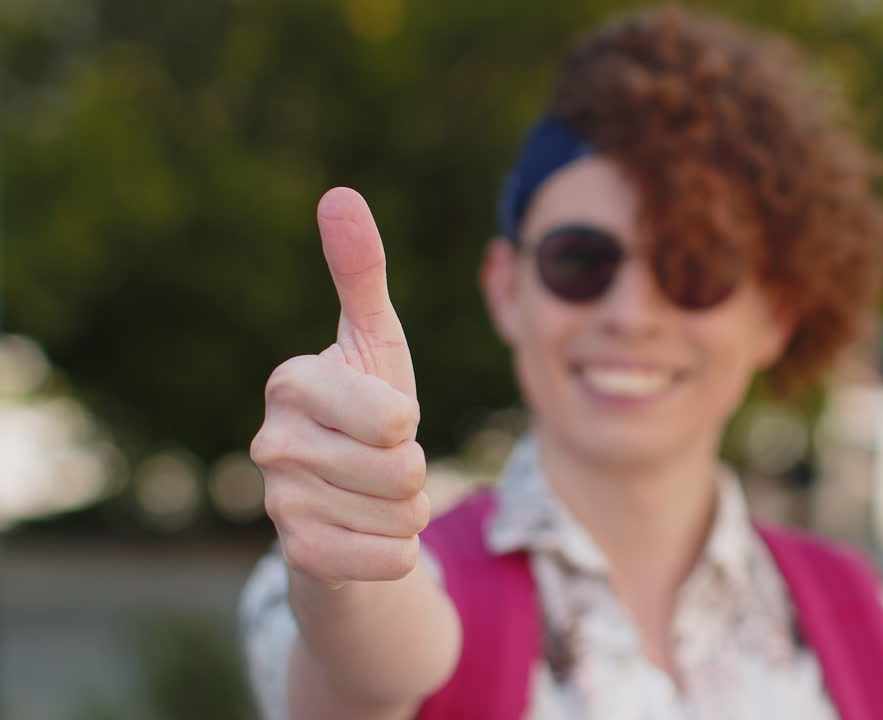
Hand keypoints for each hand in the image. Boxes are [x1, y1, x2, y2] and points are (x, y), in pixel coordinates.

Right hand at [251, 187, 428, 587]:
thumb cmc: (367, 411)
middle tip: (382, 461)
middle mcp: (271, 442)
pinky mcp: (298, 556)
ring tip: (374, 494)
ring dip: (407, 509)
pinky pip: (389, 557)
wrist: (345, 504)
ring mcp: (277, 503)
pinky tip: (367, 535)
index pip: (393, 414)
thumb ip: (360, 272)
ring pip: (402, 513)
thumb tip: (339, 194)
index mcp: (291, 382)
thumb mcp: (374, 340)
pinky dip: (397, 549)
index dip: (406, 421)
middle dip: (413, 469)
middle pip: (403, 468)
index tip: (382, 416)